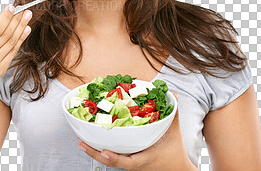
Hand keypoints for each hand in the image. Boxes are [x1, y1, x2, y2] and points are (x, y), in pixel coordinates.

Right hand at [0, 3, 31, 89]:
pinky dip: (21, 38)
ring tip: (27, 16)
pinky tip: (26, 28)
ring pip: (12, 42)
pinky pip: (14, 50)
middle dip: (16, 20)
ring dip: (21, 27)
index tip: (12, 7)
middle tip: (24, 10)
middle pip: (5, 35)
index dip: (5, 17)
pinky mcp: (1, 69)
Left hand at [78, 93, 196, 170]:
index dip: (114, 157)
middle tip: (82, 143)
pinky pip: (114, 159)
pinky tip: (95, 144)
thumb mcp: (174, 133)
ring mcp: (132, 165)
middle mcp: (135, 164)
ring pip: (111, 162)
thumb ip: (173, 114)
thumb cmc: (175, 153)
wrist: (178, 170)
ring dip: (96, 153)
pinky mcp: (130, 163)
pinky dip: (103, 152)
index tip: (103, 150)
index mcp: (144, 157)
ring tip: (82, 143)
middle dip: (95, 154)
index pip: (128, 161)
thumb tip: (173, 96)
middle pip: (112, 162)